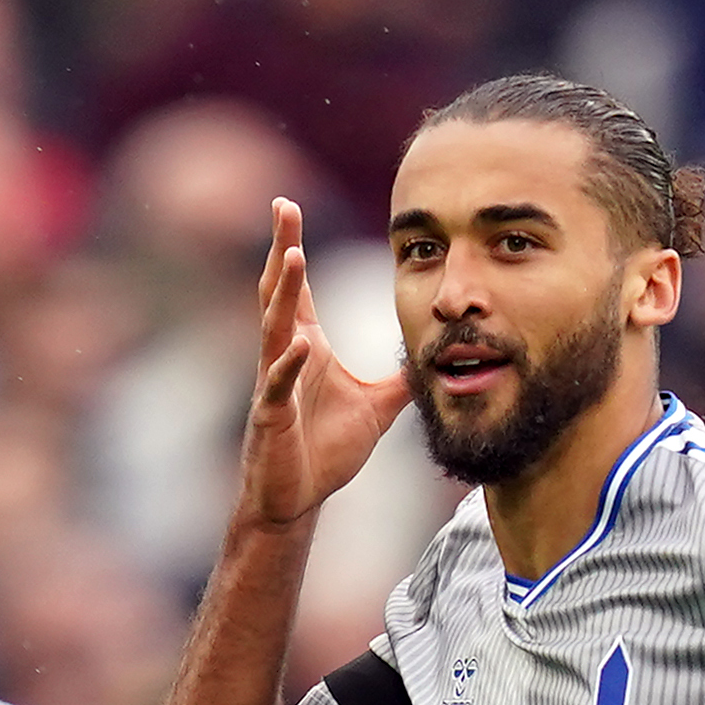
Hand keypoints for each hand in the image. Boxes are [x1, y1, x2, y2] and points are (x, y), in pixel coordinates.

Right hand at [239, 197, 407, 531]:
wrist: (298, 499)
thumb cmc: (326, 451)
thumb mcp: (377, 407)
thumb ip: (400, 379)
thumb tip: (433, 358)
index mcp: (306, 347)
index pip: (298, 288)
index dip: (293, 246)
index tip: (289, 206)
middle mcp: (284, 356)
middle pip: (278, 291)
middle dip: (281, 248)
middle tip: (283, 206)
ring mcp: (273, 384)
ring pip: (274, 328)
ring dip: (283, 293)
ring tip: (291, 256)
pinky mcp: (271, 417)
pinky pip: (278, 386)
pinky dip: (288, 367)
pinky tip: (300, 345)